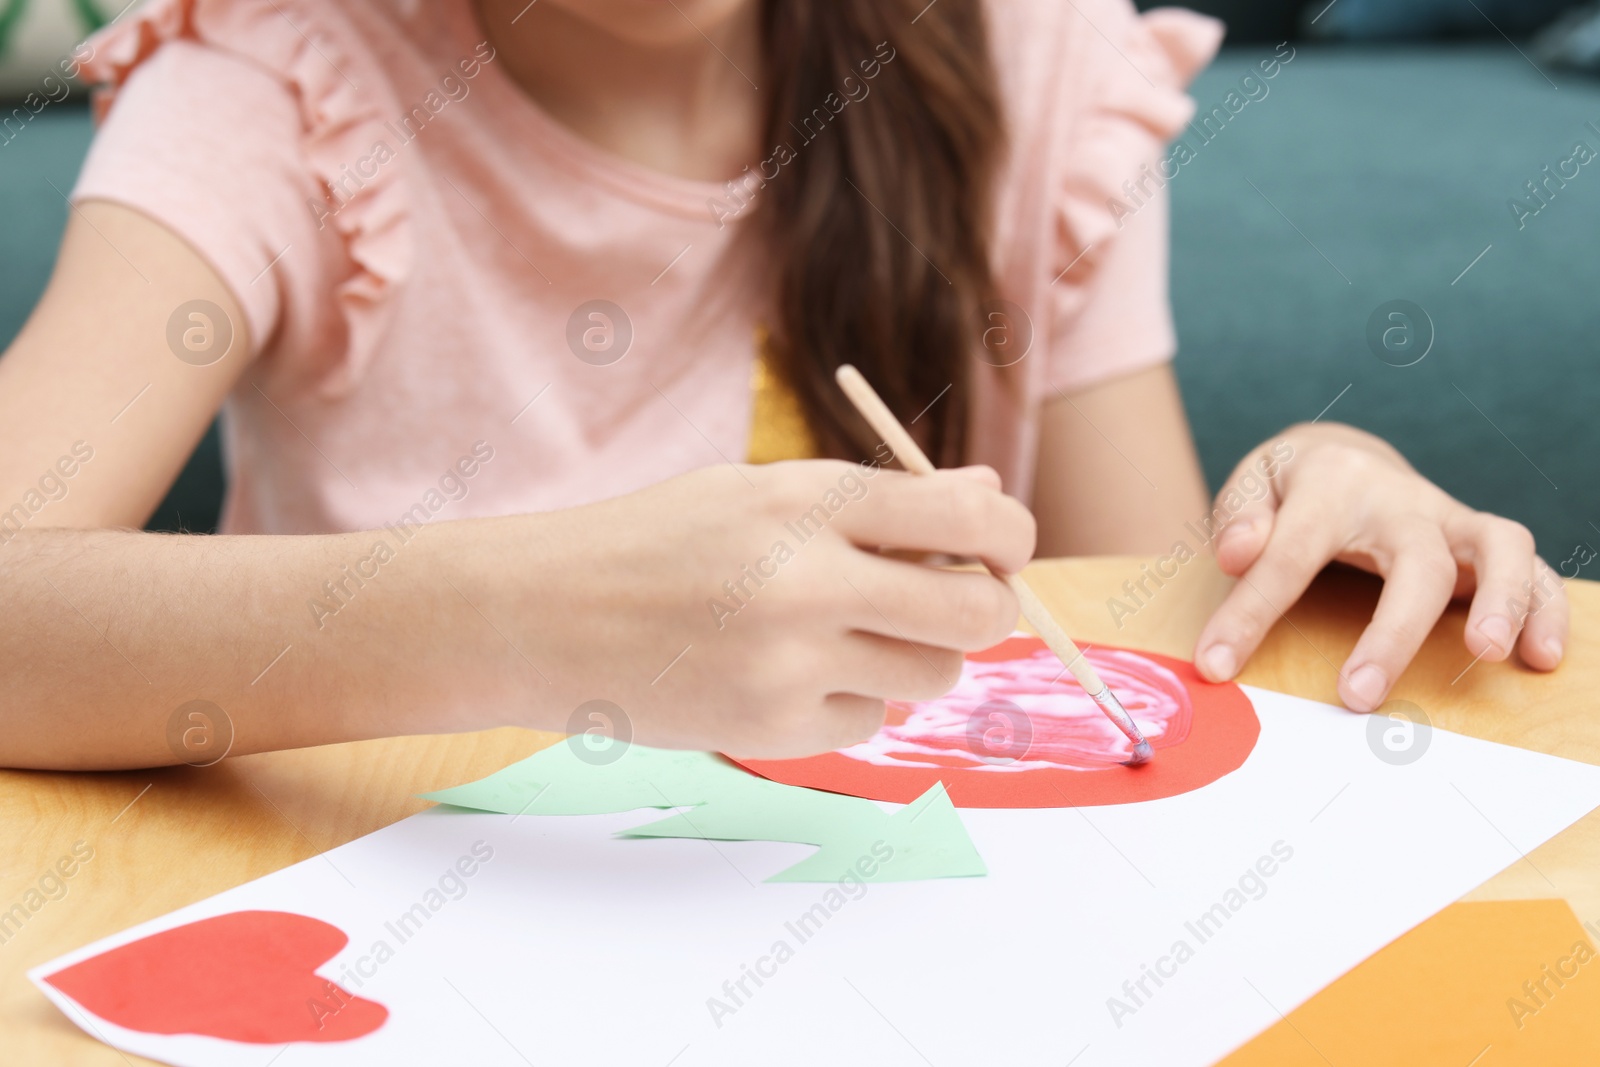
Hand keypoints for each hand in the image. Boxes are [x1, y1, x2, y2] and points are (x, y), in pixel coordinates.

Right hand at [504, 459, 1034, 757]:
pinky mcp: (770, 731)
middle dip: (986, 608)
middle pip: (976, 611)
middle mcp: (808, 580)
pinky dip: (850, 702)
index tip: (1001, 547)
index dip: (1008, 533)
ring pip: (934, 677)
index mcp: (806, 497)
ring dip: (916, 658)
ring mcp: (789, 664)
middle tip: (957, 602)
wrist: (537, 614)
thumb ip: (874, 500)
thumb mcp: (757, 491)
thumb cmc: (653, 541)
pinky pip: (867, 724)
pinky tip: (788, 675)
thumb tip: (986, 496)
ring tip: (851, 634)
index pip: (967, 513)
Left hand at [1192, 423, 1565, 710]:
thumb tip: (1239, 553)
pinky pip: (1532, 569)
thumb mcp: (1251, 482)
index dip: (1250, 614)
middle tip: (1357, 696)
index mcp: (1331, 485)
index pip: (1288, 555)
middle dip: (1391, 632)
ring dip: (1502, 601)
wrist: (1344, 456)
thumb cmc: (1290, 484)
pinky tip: (1540, 657)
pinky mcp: (1478, 545)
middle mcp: (1401, 501)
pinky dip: (1545, 609)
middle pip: (1413, 560)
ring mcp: (1448, 521)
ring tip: (1488, 655)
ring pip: (1497, 547)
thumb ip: (1239, 516)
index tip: (1216, 665)